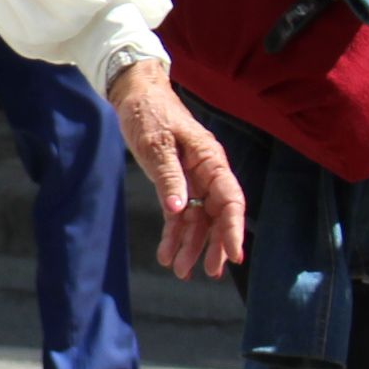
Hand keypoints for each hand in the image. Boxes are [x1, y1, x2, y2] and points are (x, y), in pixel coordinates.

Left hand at [108, 58, 245, 277]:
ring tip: (180, 270)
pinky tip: (166, 254)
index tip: (235, 255)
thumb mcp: (156, 143)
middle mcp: (206, 174)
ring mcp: (191, 181)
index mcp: (211, 161)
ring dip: (191, 245)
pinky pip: (178, 215)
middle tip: (210, 272)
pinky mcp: (174, 184)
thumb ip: (169, 177)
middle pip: (217, 216)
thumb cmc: (150, 113)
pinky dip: (173, 234)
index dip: (233, 229)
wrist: (134, 95)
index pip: (230, 200)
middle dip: (214, 244)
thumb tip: (179, 209)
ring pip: (198, 220)